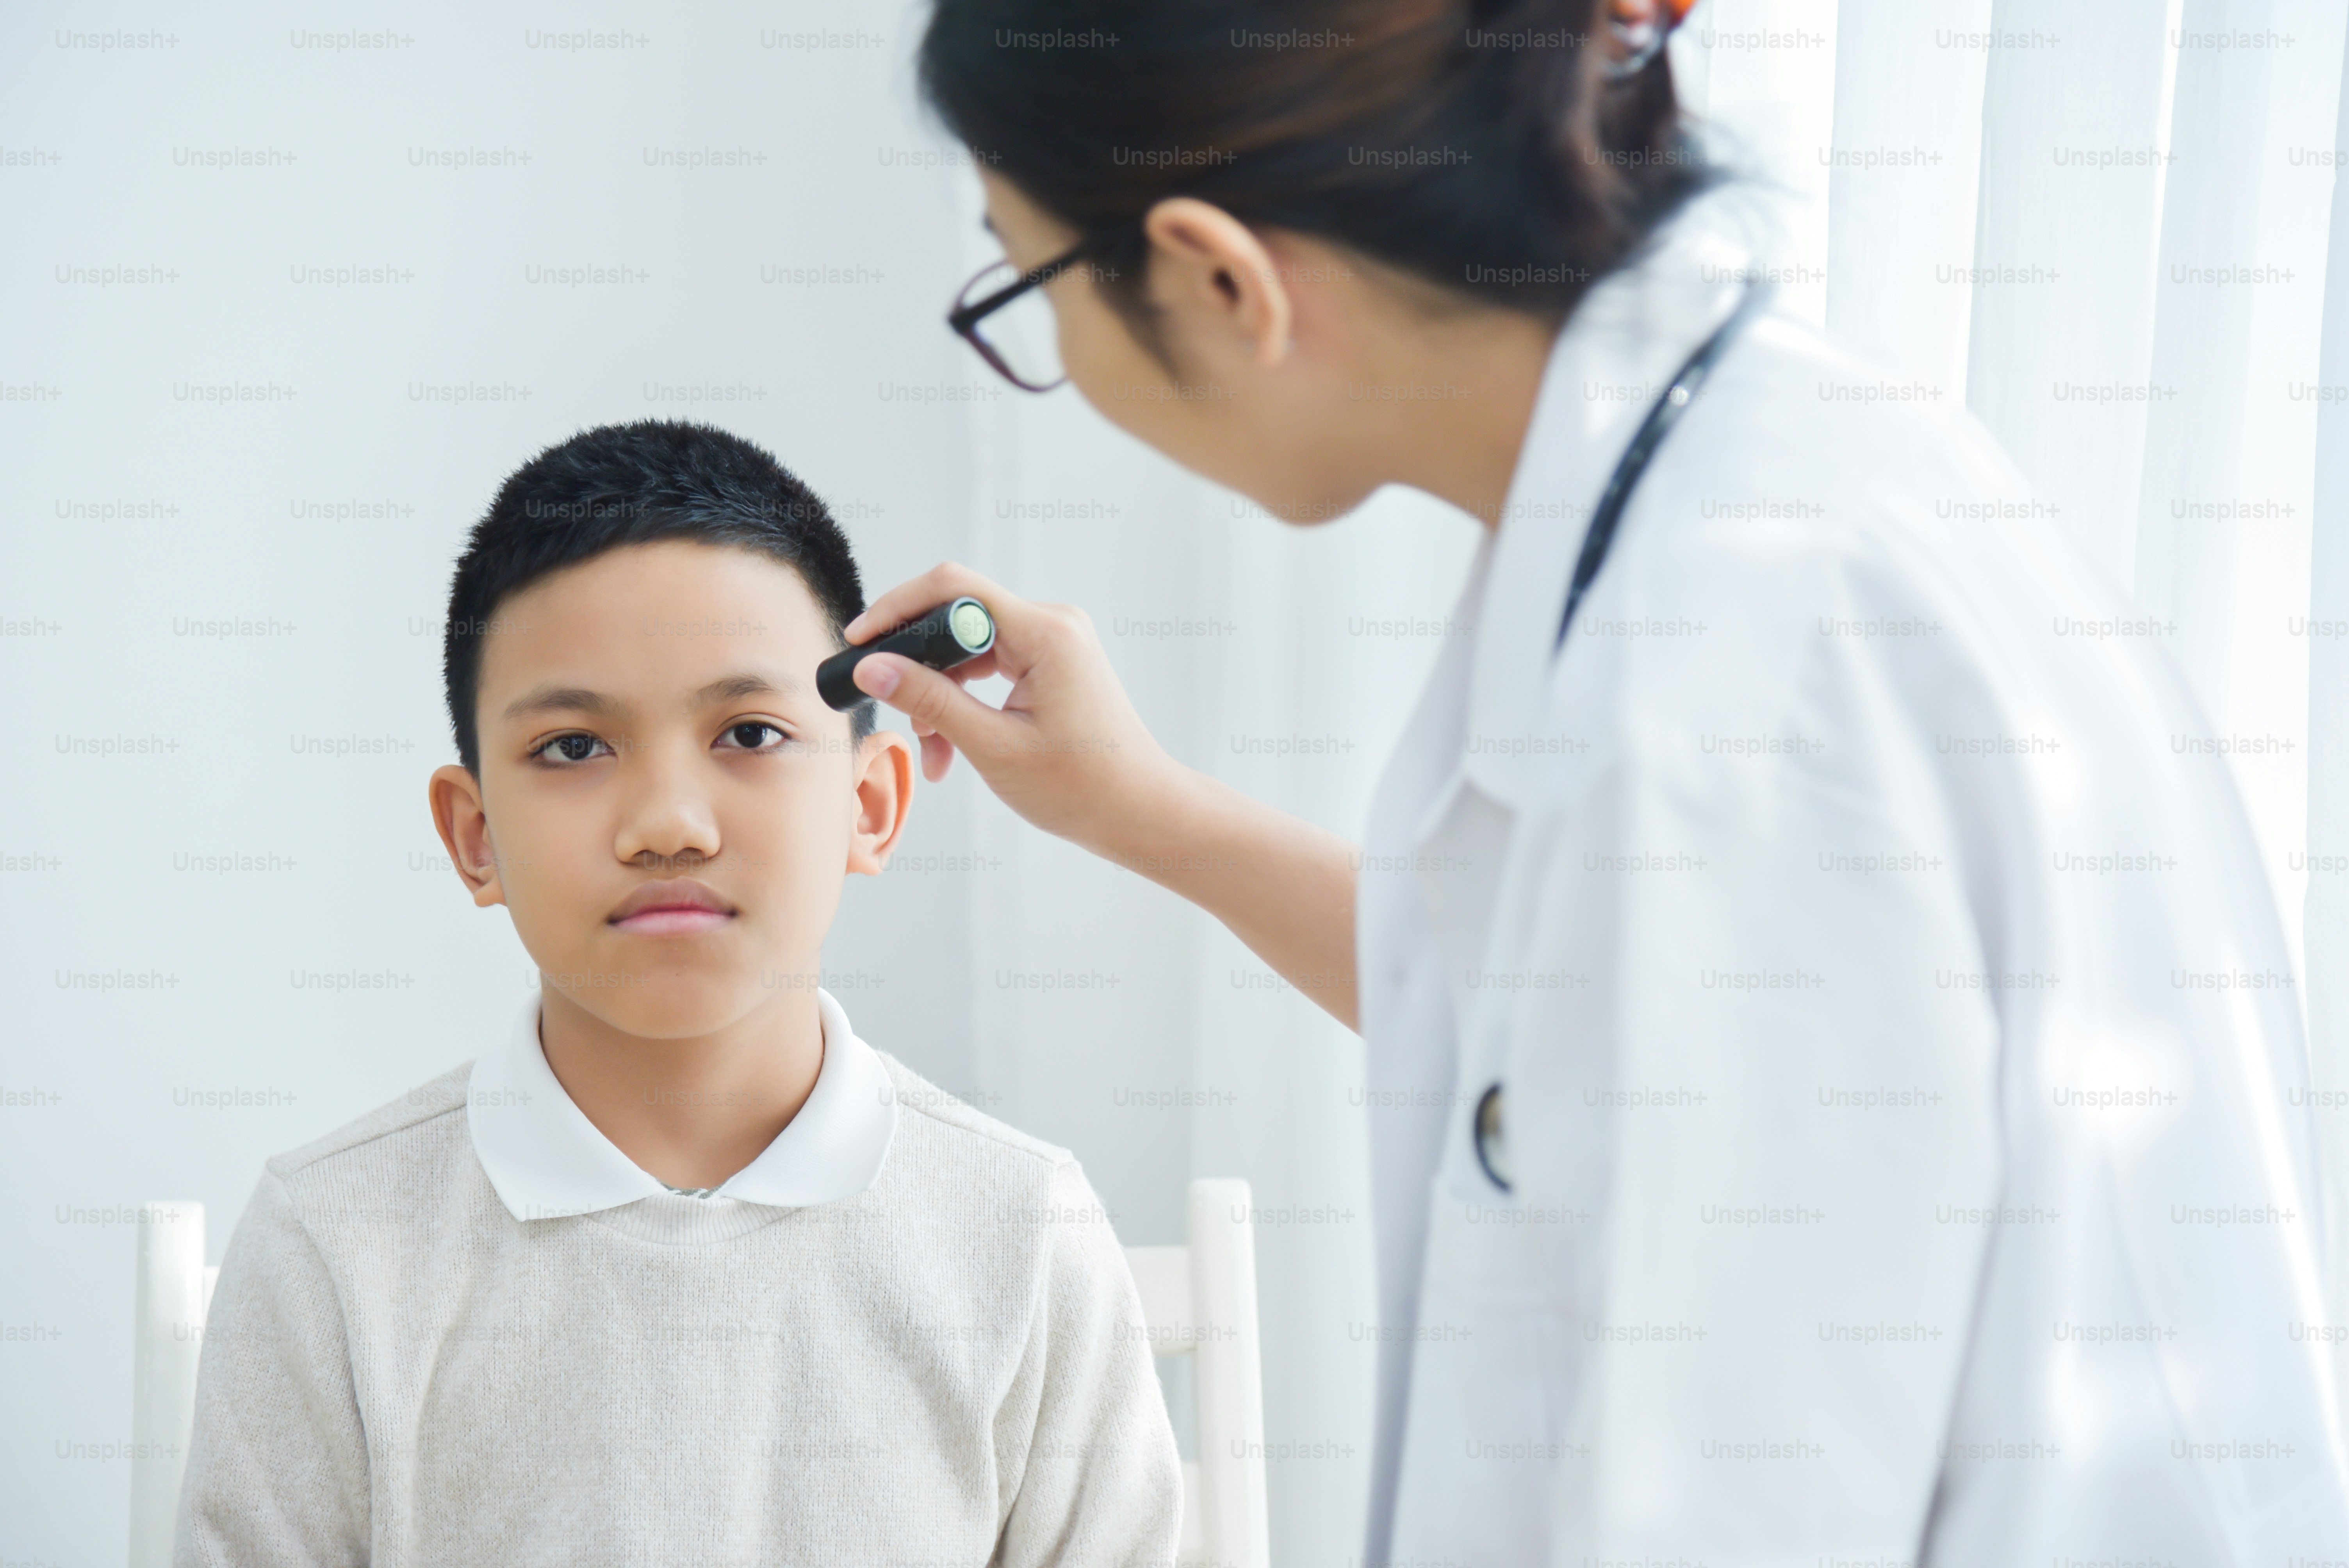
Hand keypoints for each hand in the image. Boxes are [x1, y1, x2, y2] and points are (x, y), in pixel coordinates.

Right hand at [845, 563, 1185, 856]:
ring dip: (941, 697)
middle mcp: (1053, 624)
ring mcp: (1056, 643)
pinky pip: (992, 666)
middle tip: (903, 722)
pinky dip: (966, 702)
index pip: (952, 589)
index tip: (859, 642)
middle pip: (957, 619)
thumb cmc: (1081, 788)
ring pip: (970, 650)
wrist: (1141, 812)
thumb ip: (930, 701)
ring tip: (935, 756)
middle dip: (920, 671)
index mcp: (1046, 633)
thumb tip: (870, 667)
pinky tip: (953, 749)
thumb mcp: (993, 746)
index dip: (898, 609)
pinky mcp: (1054, 663)